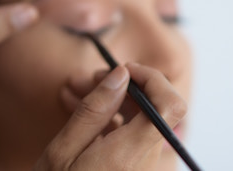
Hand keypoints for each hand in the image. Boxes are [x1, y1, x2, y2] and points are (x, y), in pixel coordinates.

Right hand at [34, 63, 186, 170]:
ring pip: (143, 117)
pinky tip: (89, 115)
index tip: (126, 71)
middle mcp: (146, 159)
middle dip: (126, 86)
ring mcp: (144, 163)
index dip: (153, 79)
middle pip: (156, 107)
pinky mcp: (138, 165)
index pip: (169, 106)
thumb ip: (94, 110)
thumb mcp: (63, 152)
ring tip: (83, 94)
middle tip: (93, 80)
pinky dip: (115, 118)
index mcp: (129, 154)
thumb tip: (120, 75)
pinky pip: (134, 132)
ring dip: (117, 100)